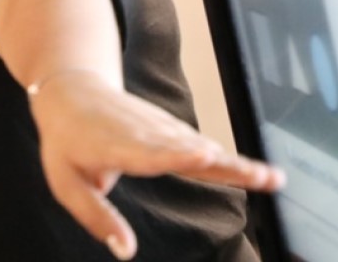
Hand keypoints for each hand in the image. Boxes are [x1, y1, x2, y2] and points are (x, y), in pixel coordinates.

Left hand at [28, 71, 284, 259]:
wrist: (71, 90)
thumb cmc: (66, 141)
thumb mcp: (66, 185)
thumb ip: (97, 218)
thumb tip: (126, 252)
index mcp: (118, 146)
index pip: (151, 152)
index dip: (178, 154)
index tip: (205, 155)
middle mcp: (147, 134)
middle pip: (191, 150)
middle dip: (228, 164)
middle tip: (264, 177)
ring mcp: (162, 128)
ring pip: (204, 146)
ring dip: (237, 162)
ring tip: (271, 178)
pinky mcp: (171, 128)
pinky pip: (201, 144)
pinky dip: (227, 158)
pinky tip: (254, 172)